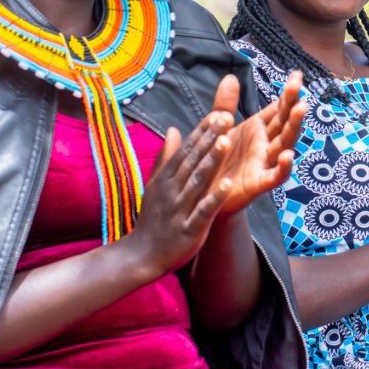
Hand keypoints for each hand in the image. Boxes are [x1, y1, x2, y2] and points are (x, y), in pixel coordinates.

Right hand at [131, 115, 233, 274]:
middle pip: (193, 160)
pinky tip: (228, 185)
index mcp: (167, 178)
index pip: (187, 149)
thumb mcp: (156, 185)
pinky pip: (202, 211)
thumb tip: (173, 129)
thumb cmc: (152, 218)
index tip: (219, 112)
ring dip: (212, 161)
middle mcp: (172, 189)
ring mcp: (180, 209)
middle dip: (209, 138)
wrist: (140, 256)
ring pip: (198, 181)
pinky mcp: (188, 229)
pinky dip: (214, 198)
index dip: (203, 131)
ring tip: (226, 140)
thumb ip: (167, 158)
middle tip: (226, 116)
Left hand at [208, 72, 305, 213]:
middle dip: (292, 104)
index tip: (297, 75)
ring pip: (284, 144)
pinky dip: (283, 168)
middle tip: (299, 86)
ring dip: (294, 127)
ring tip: (301, 109)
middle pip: (284, 123)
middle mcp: (265, 144)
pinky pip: (275, 176)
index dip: (288, 93)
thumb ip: (225, 104)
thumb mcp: (218, 128)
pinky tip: (288, 156)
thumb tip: (231, 77)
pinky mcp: (257, 183)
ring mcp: (264, 163)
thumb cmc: (217, 159)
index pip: (277, 108)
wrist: (204, 195)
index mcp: (256, 129)